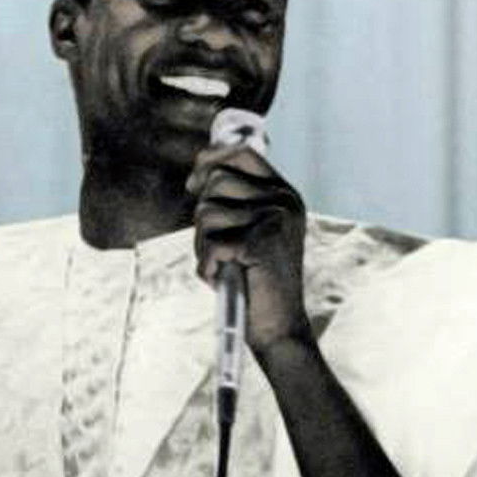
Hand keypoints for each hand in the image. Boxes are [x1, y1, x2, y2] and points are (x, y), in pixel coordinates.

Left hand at [187, 141, 310, 356]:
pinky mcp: (260, 244)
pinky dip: (207, 267)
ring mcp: (274, 220)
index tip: (193, 183)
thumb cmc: (256, 278)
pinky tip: (222, 280)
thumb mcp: (251, 229)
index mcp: (284, 193)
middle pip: (216, 182)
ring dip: (203, 245)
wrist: (278, 324)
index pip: (243, 153)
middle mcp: (283, 201)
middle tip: (215, 247)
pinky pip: (210, 245)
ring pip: (207, 214)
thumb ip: (234, 200)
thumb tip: (199, 173)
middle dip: (202, 217)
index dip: (211, 160)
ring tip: (223, 266)